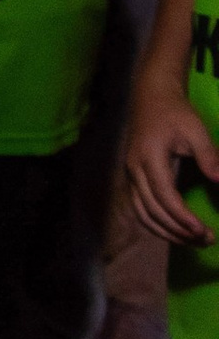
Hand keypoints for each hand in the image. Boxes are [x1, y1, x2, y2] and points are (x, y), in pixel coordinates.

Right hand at [126, 84, 218, 244]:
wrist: (151, 96)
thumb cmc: (175, 112)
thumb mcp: (195, 129)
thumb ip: (208, 155)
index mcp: (149, 156)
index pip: (164, 195)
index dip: (182, 216)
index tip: (202, 230)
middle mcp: (135, 169)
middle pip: (153, 210)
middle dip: (179, 230)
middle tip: (207, 239)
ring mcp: (131, 175)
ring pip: (143, 214)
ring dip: (168, 232)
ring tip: (193, 241)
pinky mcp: (133, 178)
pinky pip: (141, 209)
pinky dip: (157, 225)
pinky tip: (176, 231)